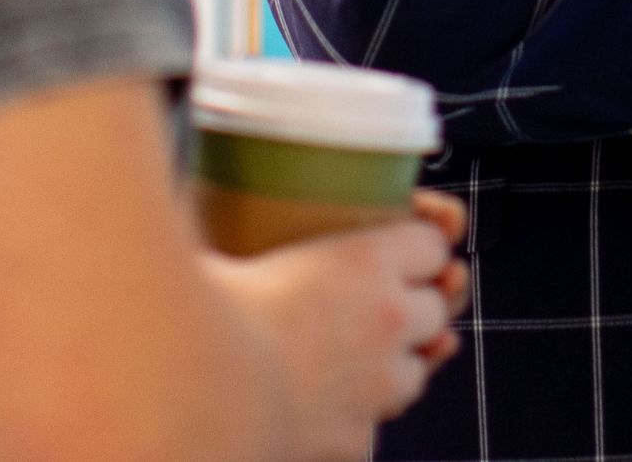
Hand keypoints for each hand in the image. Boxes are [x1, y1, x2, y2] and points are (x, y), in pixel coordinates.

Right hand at [206, 190, 467, 459]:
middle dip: (409, 307)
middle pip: (436, 307)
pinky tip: (320, 405)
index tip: (391, 253)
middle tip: (363, 308)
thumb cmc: (200, 312)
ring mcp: (380, 385)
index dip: (414, 247)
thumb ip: (222, 210)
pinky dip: (355, 417)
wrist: (197, 396)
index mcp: (366, 259)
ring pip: (416, 371)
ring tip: (344, 359)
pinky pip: (374, 424)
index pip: (432, 244)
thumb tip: (195, 194)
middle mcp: (388, 319)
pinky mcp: (359, 438)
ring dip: (392, 364)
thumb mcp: (221, 240)